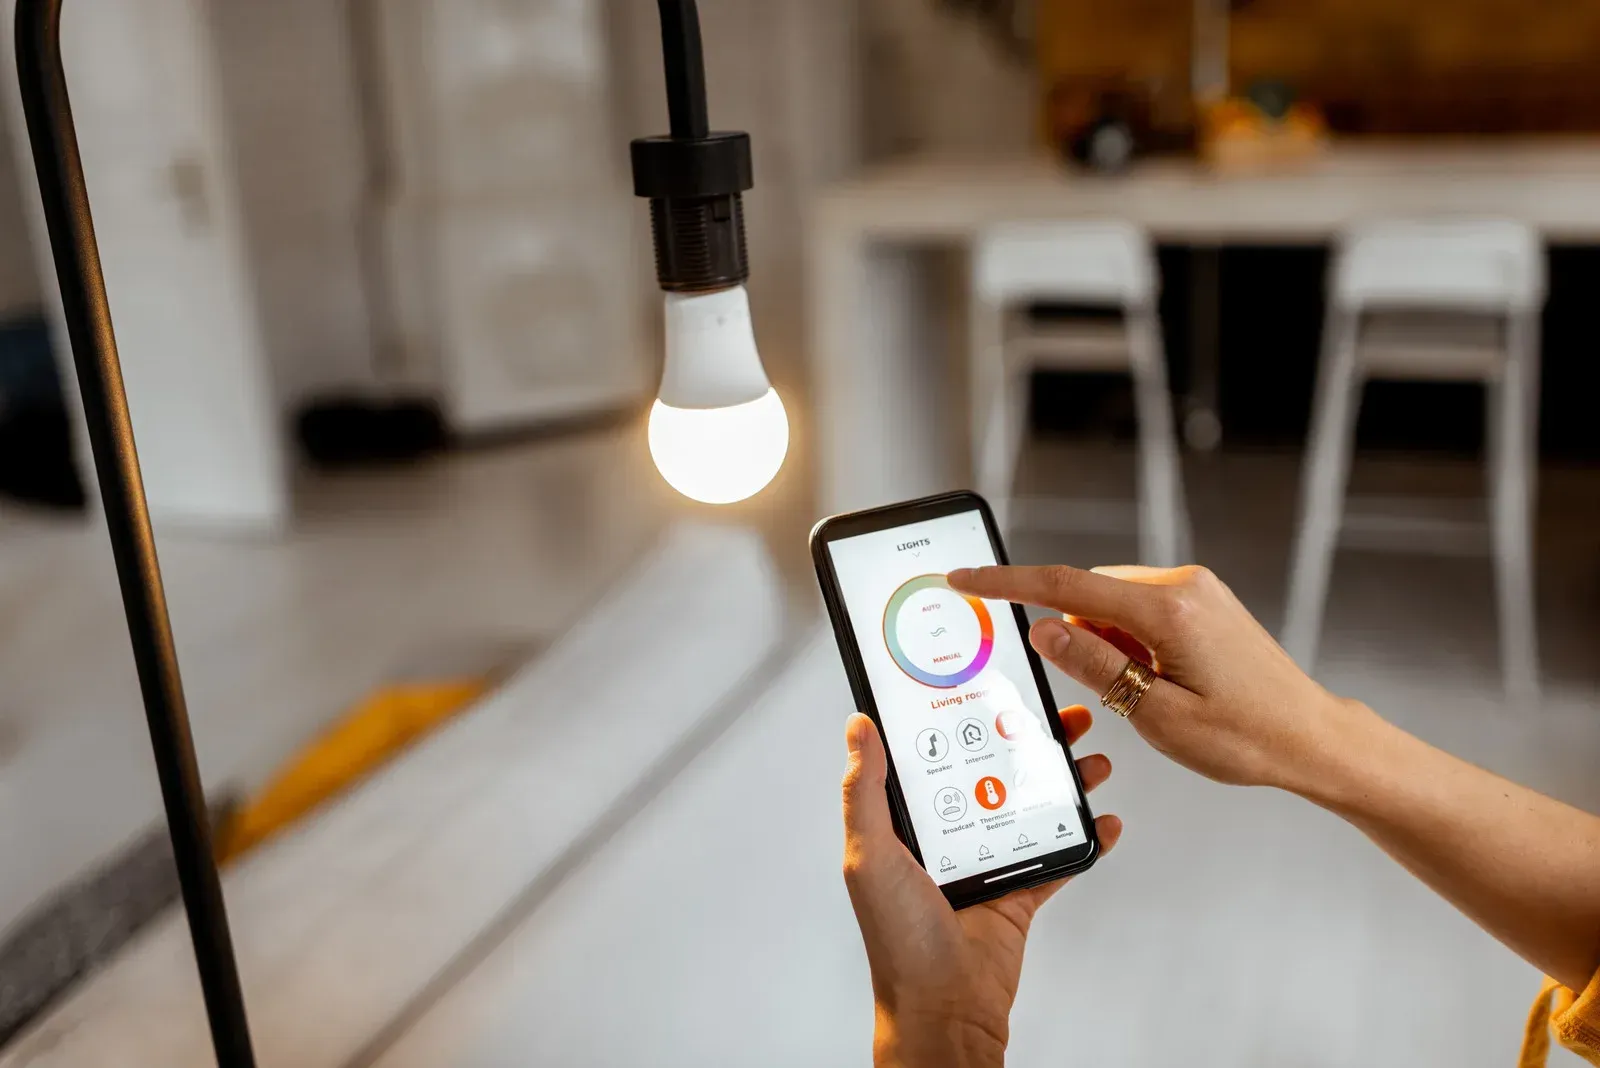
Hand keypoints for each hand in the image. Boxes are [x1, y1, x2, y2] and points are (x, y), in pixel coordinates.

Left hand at [842, 710, 1121, 1067]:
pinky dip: (1085, 838)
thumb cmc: (898, 939)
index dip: (960, 718)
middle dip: (1028, 739)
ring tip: (1092, 758)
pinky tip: (1106, 819)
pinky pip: (1059, 858)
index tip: (988, 684)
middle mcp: (947, 836)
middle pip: (993, 770)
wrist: (945, 1008)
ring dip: (1063, 780)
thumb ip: (865, 791)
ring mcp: (985, 862)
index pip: (934, 754)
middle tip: (1060, 714)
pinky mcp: (1018, 892)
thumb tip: (858, 727)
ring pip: (1030, 804)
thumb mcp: (869, 855)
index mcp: (907, 823)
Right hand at [948, 564, 1360, 792]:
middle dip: (1074, 636)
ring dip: (1106, 644)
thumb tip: (1043, 627)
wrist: (1314, 738)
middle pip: (1088, 594)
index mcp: (1169, 611)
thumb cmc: (1248, 738)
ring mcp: (1196, 590)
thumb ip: (1095, 665)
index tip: (966, 578)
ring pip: (1113, 604)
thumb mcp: (1157, 716)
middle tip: (1108, 694)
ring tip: (1150, 698)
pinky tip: (1156, 683)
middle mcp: (1183, 586)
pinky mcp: (1203, 602)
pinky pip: (1140, 610)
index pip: (1065, 586)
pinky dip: (1129, 642)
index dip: (1007, 583)